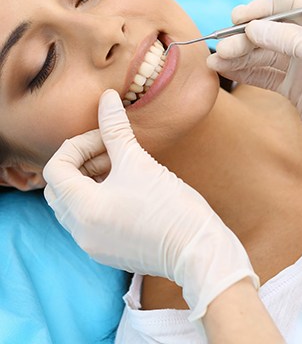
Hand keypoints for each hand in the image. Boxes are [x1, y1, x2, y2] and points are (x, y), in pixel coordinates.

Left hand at [43, 89, 257, 320]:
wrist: (198, 248)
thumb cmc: (170, 205)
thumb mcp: (139, 162)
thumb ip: (116, 128)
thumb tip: (106, 97)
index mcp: (83, 209)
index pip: (56, 168)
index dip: (78, 146)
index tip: (106, 139)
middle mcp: (81, 232)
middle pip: (60, 188)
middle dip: (81, 163)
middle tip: (110, 152)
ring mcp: (93, 245)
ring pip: (75, 205)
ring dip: (90, 181)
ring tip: (121, 168)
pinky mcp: (109, 251)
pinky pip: (90, 221)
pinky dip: (99, 200)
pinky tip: (127, 190)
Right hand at [207, 0, 301, 244]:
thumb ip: (290, 38)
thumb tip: (253, 28)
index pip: (290, 4)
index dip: (262, 7)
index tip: (237, 18)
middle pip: (271, 31)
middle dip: (245, 38)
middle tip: (221, 47)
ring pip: (264, 54)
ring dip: (239, 56)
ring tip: (215, 61)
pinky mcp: (293, 88)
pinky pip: (264, 74)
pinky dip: (245, 71)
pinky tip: (227, 70)